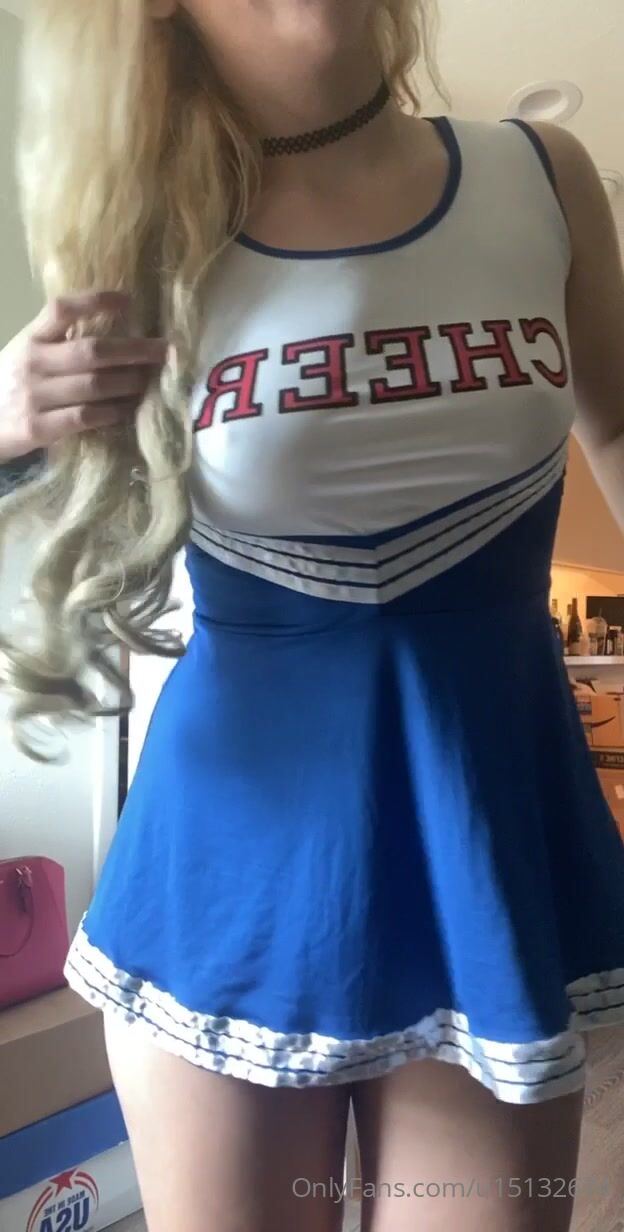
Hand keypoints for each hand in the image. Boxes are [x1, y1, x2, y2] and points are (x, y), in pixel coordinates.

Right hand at [0, 291, 167, 462]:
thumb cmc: (14, 386)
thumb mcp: (28, 354)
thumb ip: (60, 341)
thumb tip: (118, 329)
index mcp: (30, 338)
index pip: (62, 309)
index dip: (96, 301)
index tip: (129, 300)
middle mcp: (32, 362)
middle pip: (91, 351)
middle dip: (134, 350)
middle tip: (165, 351)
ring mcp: (34, 396)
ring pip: (94, 386)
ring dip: (129, 383)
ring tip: (150, 381)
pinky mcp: (37, 428)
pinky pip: (84, 417)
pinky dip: (112, 413)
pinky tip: (128, 410)